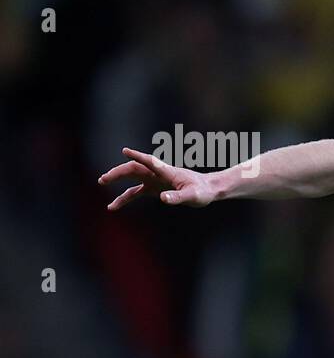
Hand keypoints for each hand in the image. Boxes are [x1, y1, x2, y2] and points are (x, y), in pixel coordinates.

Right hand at [98, 147, 215, 209]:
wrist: (207, 190)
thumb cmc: (202, 191)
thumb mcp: (192, 196)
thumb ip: (178, 197)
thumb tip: (162, 198)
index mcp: (167, 172)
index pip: (150, 162)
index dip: (138, 156)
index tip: (125, 151)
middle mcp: (158, 174)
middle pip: (134, 169)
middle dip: (118, 172)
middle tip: (103, 179)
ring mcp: (154, 180)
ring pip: (131, 178)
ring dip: (117, 179)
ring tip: (102, 182)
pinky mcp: (153, 189)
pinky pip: (134, 192)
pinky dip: (124, 198)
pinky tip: (113, 206)